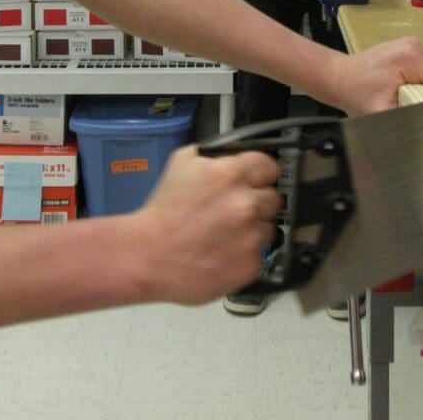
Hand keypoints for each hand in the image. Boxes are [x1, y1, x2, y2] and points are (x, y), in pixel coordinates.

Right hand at [134, 146, 281, 304]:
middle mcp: (247, 203)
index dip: (261, 174)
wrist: (149, 256)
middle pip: (274, 198)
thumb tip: (234, 156)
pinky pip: (258, 255)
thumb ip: (214, 156)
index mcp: (232, 174)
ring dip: (253, 229)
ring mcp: (251, 236)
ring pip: (268, 228)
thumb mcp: (182, 163)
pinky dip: (245, 254)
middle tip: (236, 210)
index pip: (270, 166)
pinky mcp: (250, 265)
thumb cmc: (163, 209)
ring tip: (227, 235)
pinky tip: (224, 253)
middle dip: (258, 202)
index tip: (255, 181)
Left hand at [330, 37, 422, 116]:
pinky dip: (420, 84)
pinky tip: (402, 88)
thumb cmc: (356, 94)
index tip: (420, 112)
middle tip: (408, 105)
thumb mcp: (383, 113)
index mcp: (413, 56)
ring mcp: (414, 45)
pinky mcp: (411, 49)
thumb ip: (411, 118)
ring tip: (403, 97)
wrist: (340, 77)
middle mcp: (417, 45)